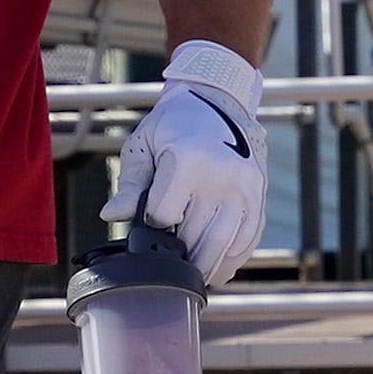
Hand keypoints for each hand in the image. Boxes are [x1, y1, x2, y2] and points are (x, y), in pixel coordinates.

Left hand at [105, 37, 266, 282]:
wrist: (219, 103)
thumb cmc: (175, 124)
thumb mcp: (144, 145)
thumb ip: (130, 185)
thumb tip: (112, 215)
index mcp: (189, 160)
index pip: (162, 217)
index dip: (151, 221)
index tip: (152, 213)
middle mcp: (223, 176)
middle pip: (194, 238)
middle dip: (176, 249)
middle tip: (166, 246)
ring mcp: (247, 190)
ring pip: (222, 248)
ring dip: (203, 266)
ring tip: (189, 270)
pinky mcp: (260, 199)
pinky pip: (247, 241)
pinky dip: (230, 259)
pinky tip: (215, 265)